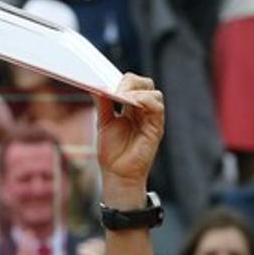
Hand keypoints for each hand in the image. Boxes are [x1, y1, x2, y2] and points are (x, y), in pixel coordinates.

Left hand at [96, 73, 164, 207]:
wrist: (117, 173)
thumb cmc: (111, 152)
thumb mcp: (104, 123)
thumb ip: (103, 104)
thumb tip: (97, 85)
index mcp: (132, 108)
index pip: (134, 84)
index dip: (123, 81)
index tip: (107, 81)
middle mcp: (144, 111)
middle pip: (146, 84)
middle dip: (131, 83)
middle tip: (115, 89)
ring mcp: (151, 118)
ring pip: (153, 93)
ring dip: (136, 91)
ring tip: (121, 98)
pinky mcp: (156, 127)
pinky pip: (157, 107)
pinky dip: (144, 101)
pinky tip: (131, 103)